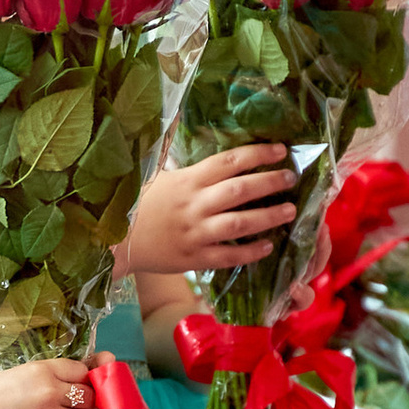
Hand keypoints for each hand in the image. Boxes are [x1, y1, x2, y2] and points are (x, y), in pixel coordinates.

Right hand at [127, 146, 295, 274]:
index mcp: (188, 180)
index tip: (280, 149)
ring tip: (289, 210)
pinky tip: (268, 247)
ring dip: (267, 217)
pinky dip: (249, 253)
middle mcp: (194, 205)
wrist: (116, 241)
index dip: (257, 154)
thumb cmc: (143, 205)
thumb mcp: (165, 178)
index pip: (228, 161)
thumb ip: (194, 168)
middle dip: (269, 182)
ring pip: (238, 224)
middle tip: (291, 177)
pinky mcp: (193, 259)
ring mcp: (195, 233)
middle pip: (238, 190)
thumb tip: (221, 149)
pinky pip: (227, 257)